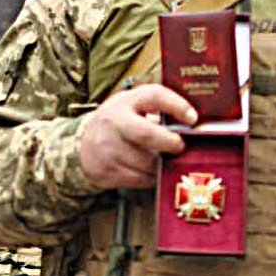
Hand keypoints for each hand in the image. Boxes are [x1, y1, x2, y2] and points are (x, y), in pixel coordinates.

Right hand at [79, 84, 197, 189]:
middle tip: (180, 147)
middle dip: (170, 143)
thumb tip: (191, 123)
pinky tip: (152, 172)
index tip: (193, 118)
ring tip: (166, 161)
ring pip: (146, 163)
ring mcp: (107, 148)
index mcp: (124, 102)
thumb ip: (155, 109)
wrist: (81, 144)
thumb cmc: (117, 123)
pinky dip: (151, 177)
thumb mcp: (130, 106)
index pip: (153, 96)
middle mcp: (113, 123)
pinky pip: (139, 179)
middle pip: (147, 134)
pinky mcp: (106, 171)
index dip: (177, 105)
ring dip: (162, 164)